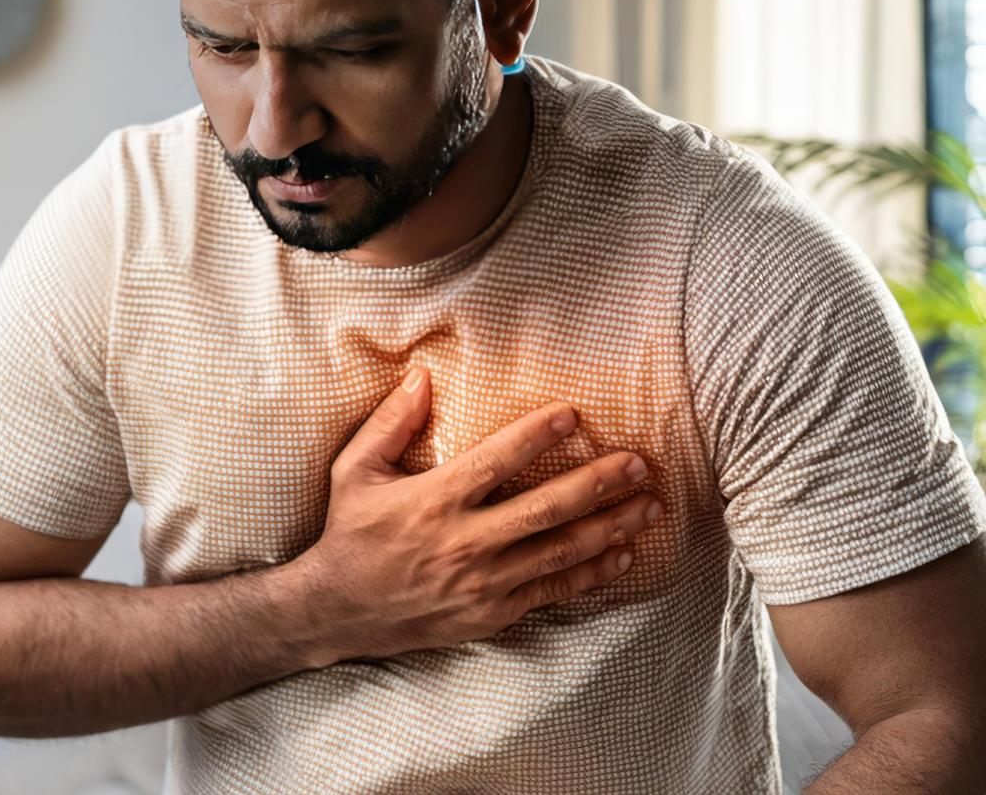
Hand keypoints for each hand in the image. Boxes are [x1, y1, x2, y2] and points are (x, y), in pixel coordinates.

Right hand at [282, 365, 660, 664]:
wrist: (339, 610)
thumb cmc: (349, 533)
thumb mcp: (354, 471)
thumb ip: (390, 423)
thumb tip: (422, 376)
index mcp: (432, 500)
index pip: (496, 461)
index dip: (537, 435)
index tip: (573, 414)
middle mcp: (463, 541)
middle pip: (545, 508)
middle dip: (598, 483)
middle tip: (638, 463)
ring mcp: (482, 582)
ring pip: (560, 551)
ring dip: (610, 526)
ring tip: (649, 505)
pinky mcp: (492, 613)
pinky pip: (553, 591)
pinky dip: (592, 573)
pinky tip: (622, 554)